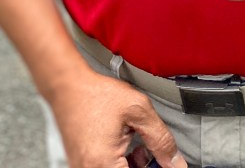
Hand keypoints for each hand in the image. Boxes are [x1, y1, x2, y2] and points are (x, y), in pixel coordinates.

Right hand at [48, 67, 186, 167]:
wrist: (69, 86)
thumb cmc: (95, 95)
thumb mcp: (138, 110)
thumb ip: (161, 138)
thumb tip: (176, 163)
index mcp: (103, 164)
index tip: (164, 164)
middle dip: (144, 167)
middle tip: (153, 154)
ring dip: (133, 166)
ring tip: (139, 146)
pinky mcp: (81, 166)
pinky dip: (121, 164)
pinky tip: (127, 147)